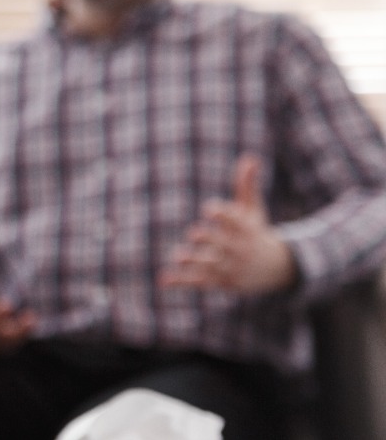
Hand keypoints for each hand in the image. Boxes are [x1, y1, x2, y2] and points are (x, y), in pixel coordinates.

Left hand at [160, 154, 297, 293]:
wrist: (276, 269)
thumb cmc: (256, 233)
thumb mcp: (254, 211)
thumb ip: (247, 186)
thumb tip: (249, 158)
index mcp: (246, 230)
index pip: (235, 222)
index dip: (222, 214)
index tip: (209, 208)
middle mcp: (239, 249)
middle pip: (223, 244)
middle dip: (210, 239)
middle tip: (194, 233)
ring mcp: (230, 267)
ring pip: (211, 265)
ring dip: (195, 261)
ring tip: (179, 255)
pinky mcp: (221, 282)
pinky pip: (199, 282)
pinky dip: (181, 281)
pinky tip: (163, 280)